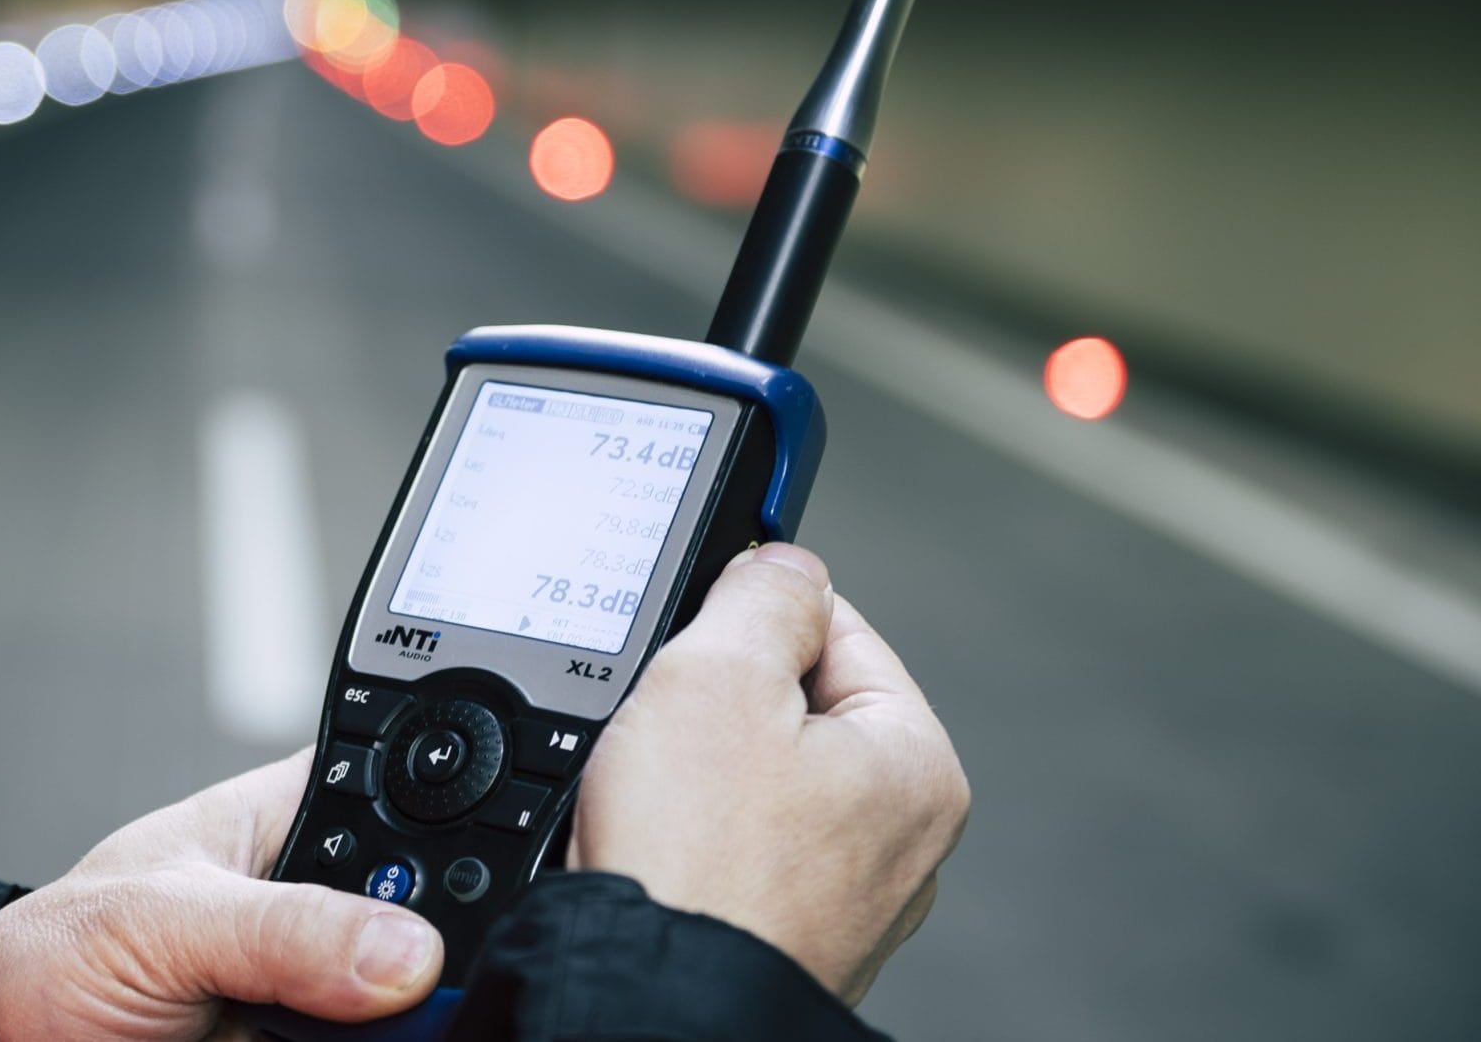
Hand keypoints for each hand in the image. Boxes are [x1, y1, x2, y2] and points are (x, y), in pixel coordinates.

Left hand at [0, 751, 442, 1039]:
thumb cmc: (52, 958)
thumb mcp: (163, 920)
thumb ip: (282, 926)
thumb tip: (401, 947)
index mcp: (289, 821)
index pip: (407, 790)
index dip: (457, 816)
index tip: (476, 876)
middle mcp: (323, 903)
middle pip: (437, 909)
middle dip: (436, 946)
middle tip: (404, 978)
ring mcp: (326, 990)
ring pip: (419, 998)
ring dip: (407, 1019)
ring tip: (335, 1025)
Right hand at [570, 544, 968, 1003]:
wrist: (644, 998)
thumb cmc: (694, 863)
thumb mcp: (717, 673)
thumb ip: (761, 594)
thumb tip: (782, 563)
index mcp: (917, 769)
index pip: (838, 631)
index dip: (753, 613)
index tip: (700, 619)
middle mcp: (899, 844)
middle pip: (793, 709)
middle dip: (718, 703)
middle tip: (665, 719)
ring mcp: (841, 901)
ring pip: (753, 784)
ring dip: (694, 773)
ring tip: (652, 791)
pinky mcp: (780, 936)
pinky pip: (728, 851)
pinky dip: (685, 838)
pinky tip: (652, 845)